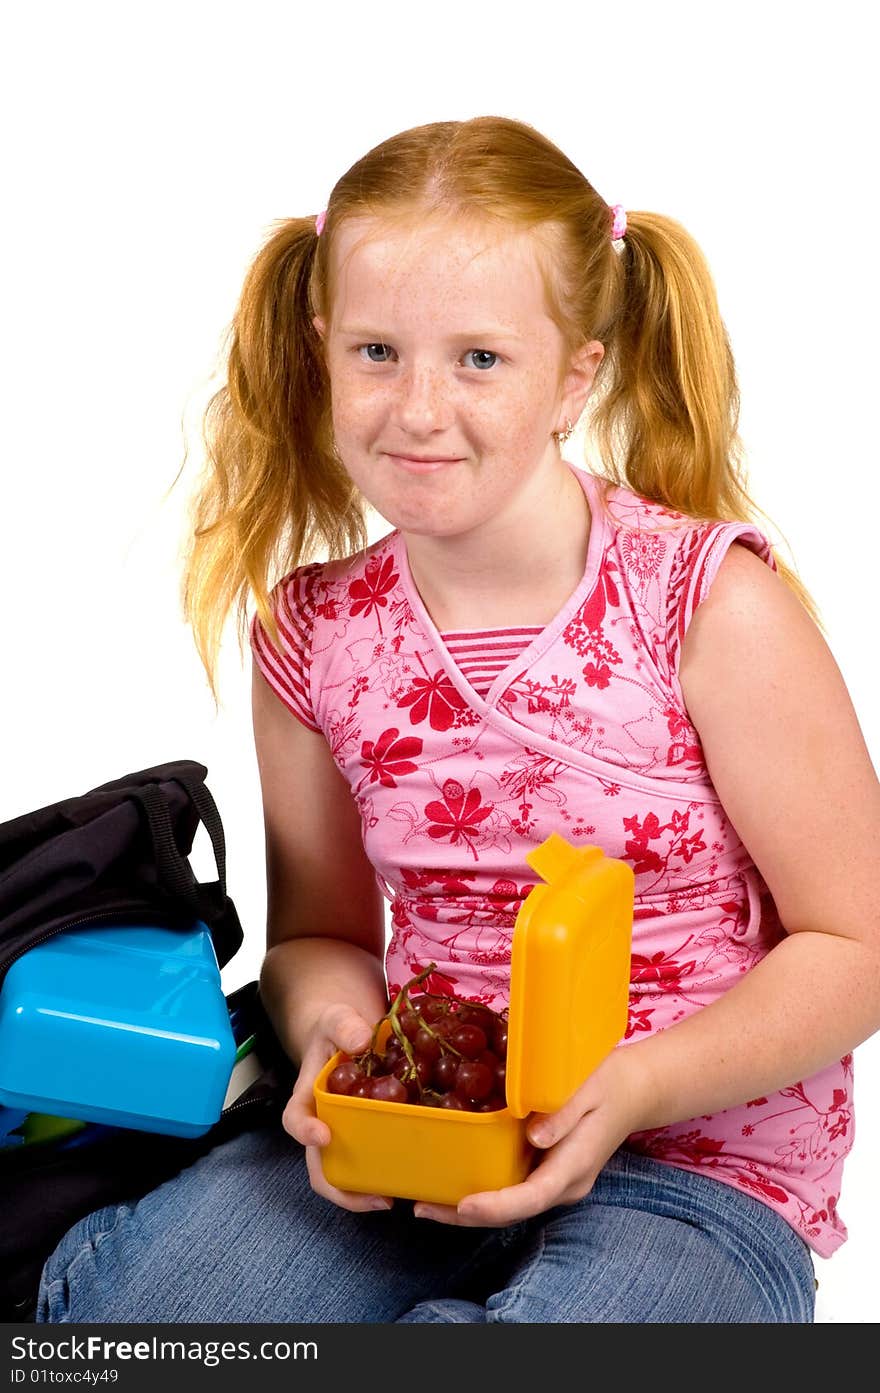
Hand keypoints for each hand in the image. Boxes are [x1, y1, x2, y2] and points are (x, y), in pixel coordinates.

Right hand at [281, 1002, 394, 1213]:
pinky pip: (375, 1160)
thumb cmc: (339, 1027)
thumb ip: (344, 1026)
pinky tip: (411, 1178)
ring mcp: (347, 1134)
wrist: (353, 1031)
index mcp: (308, 1095)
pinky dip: (388, 1173)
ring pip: (346, 1173)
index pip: (294, 1119)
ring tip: (393, 1198)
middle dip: (341, 1188)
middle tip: (374, 1198)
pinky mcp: (371, 1136)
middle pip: (319, 1166)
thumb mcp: (338, 1018)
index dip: (305, 1131)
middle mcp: (324, 1122)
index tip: (323, 1136)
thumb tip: (362, 1040)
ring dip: (365, 1192)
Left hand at [412, 1046, 647, 1226]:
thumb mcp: (588, 1089)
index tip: (463, 1205)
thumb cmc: (609, 1082)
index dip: (495, 1206)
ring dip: (469, 1207)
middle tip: (422, 1208)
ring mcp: (556, 1182)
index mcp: (574, 1167)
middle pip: (512, 1210)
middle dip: (466, 1214)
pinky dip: (482, 1190)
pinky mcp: (549, 1172)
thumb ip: (562, 1114)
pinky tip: (452, 1180)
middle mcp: (564, 1185)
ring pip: (509, 1205)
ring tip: (425, 1201)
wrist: (635, 1089)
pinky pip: (512, 1189)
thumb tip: (533, 1137)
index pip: (531, 1197)